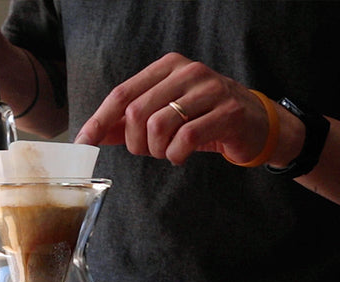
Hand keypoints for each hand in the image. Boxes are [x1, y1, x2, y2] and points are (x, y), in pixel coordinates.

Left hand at [74, 53, 284, 165]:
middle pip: (136, 112)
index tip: (84, 143)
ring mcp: (210, 90)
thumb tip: (92, 134)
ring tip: (168, 152)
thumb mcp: (165, 115)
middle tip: (148, 151)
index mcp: (168, 67)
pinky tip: (181, 156)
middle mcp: (188, 72)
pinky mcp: (227, 112)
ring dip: (156, 150)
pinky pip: (185, 139)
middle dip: (135, 142)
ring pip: (158, 125)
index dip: (100, 120)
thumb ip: (129, 122)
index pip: (123, 93)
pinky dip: (176, 155)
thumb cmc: (205, 119)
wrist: (256, 125)